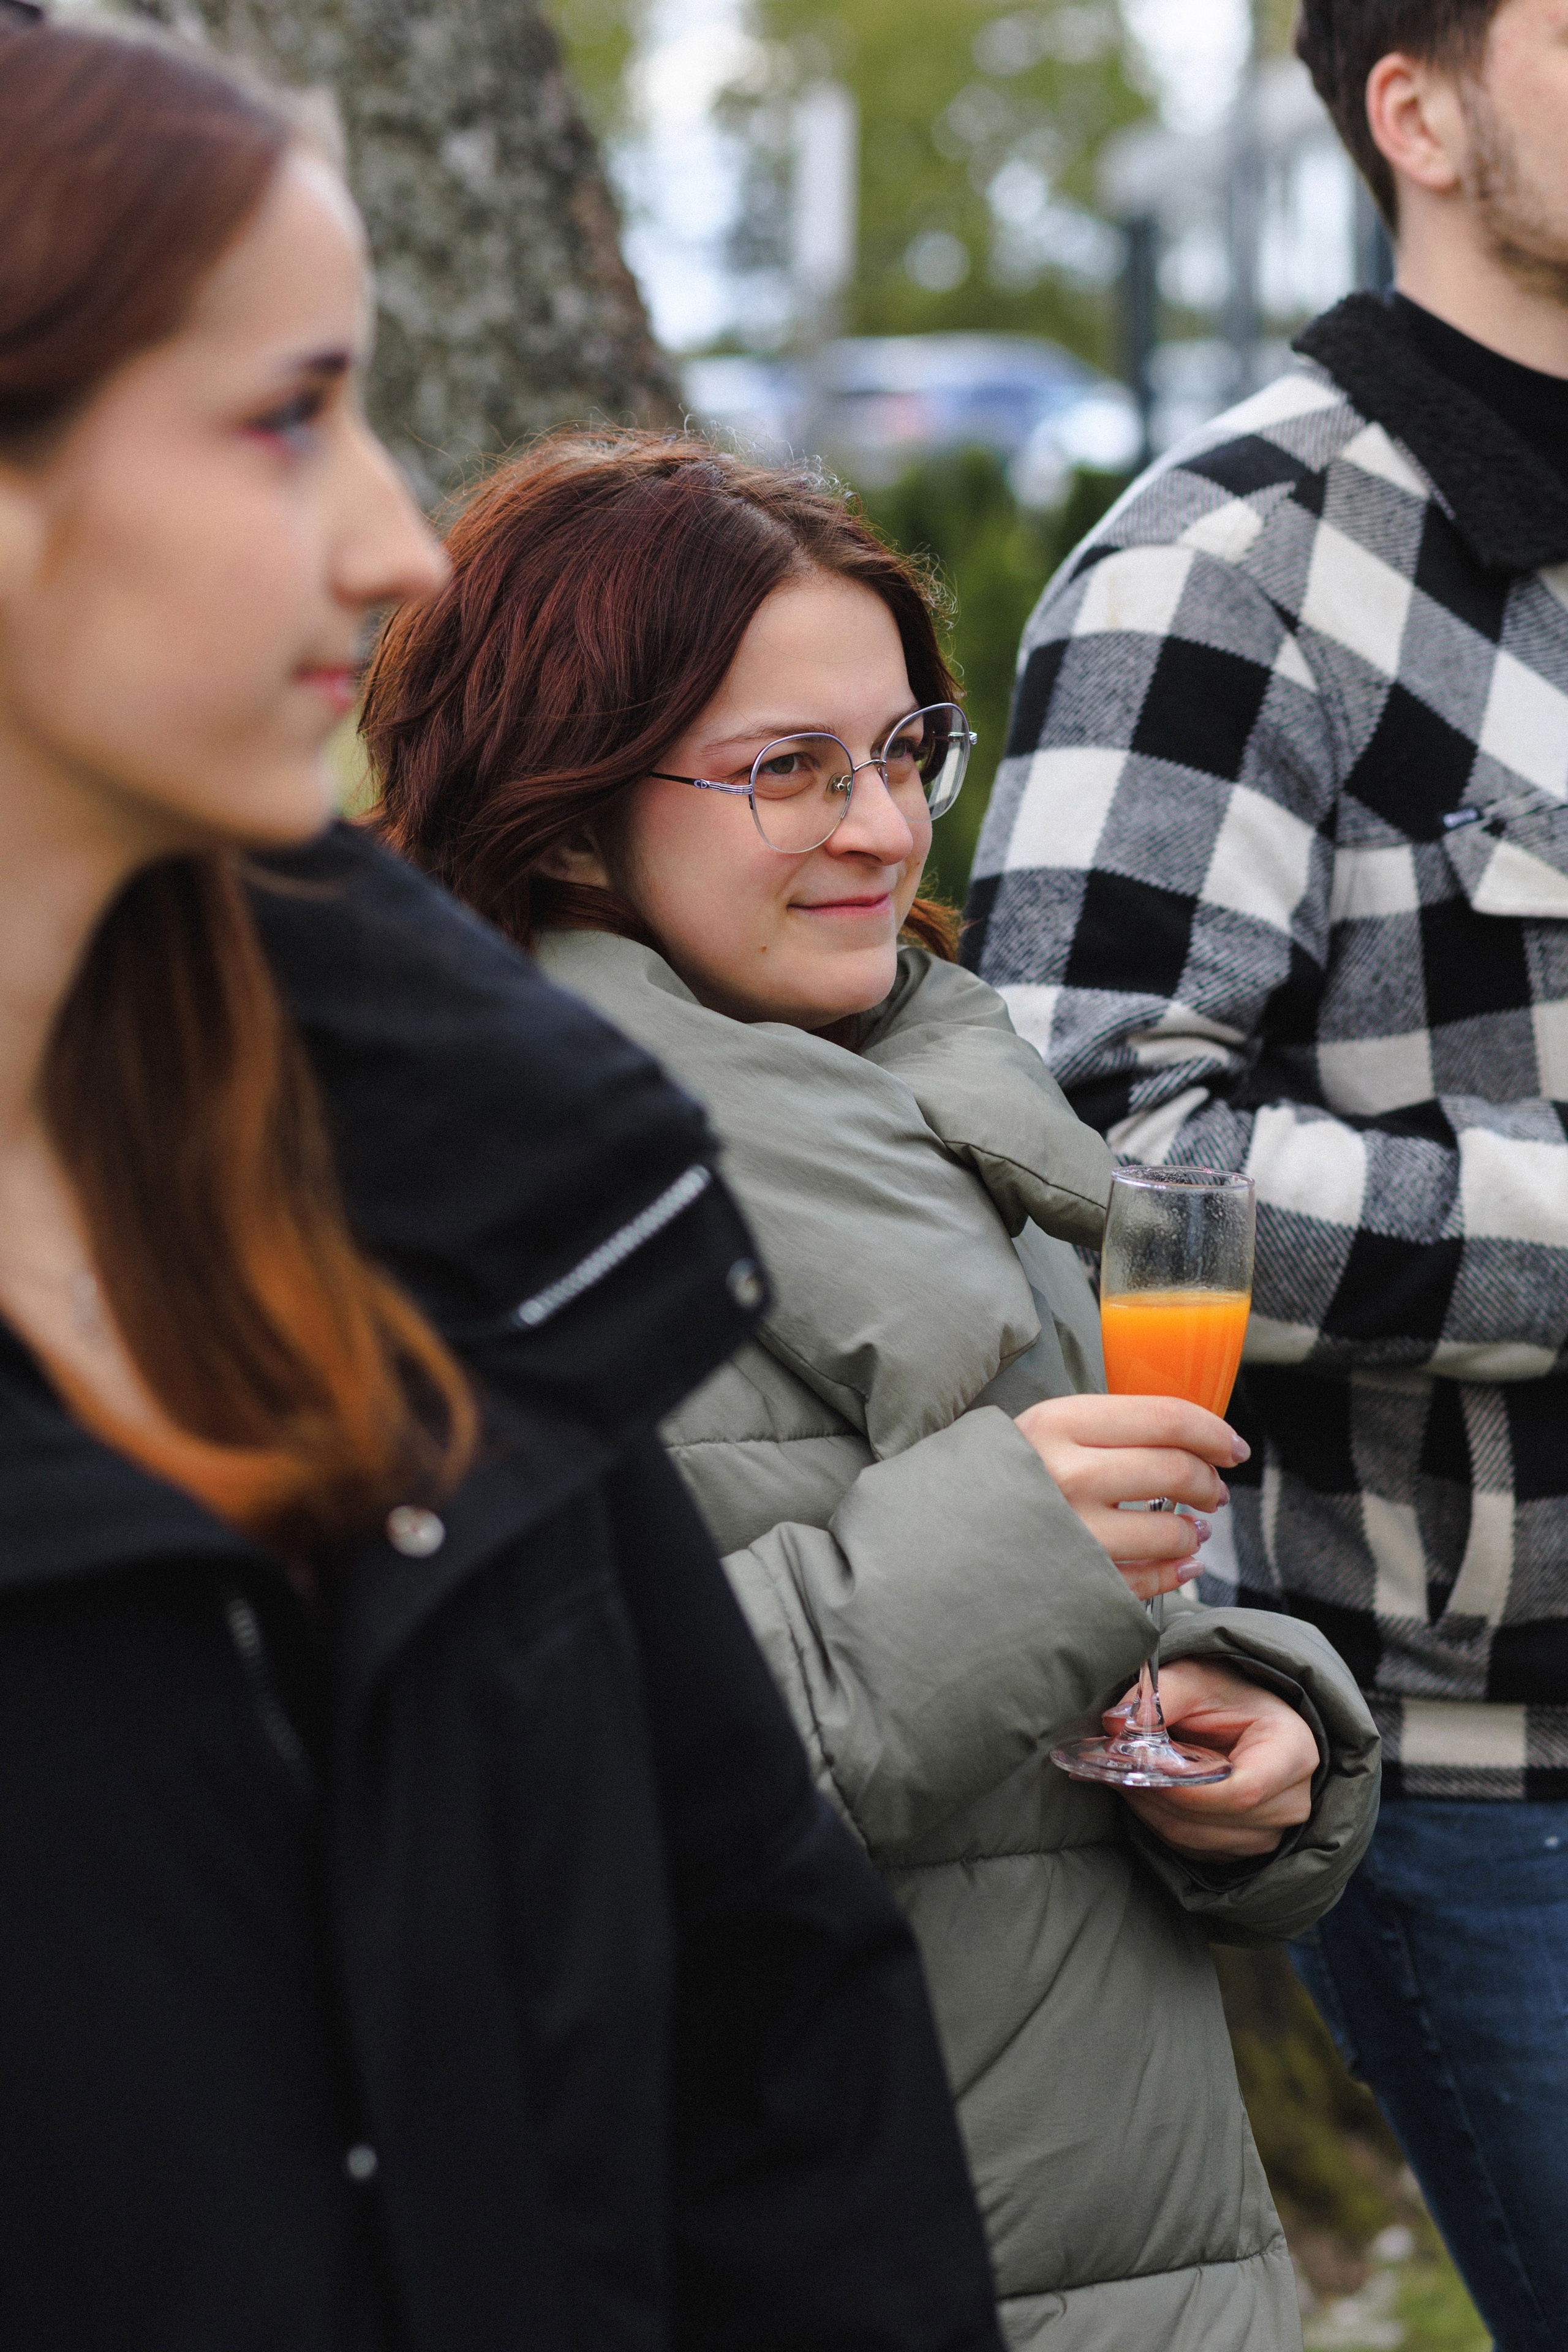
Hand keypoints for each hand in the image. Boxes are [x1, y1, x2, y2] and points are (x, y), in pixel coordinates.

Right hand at [1013, 1393, 1249, 1598]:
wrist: (924, 1550)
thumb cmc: (991, 1486)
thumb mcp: (1035, 1434)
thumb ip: (1098, 1430)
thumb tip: (1183, 1439)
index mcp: (1057, 1424)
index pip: (1165, 1417)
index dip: (1213, 1431)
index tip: (1232, 1447)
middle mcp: (1066, 1475)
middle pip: (1175, 1470)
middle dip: (1207, 1483)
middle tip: (1211, 1492)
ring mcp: (1072, 1536)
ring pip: (1169, 1532)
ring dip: (1192, 1533)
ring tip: (1190, 1531)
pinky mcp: (1075, 1586)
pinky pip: (1147, 1582)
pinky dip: (1173, 1573)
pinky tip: (1177, 1565)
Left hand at [1115, 1659, 1318, 1858]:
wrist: (1239, 1716)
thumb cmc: (1223, 1694)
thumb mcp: (1195, 1678)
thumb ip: (1161, 1695)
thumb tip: (1118, 1723)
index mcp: (1294, 1750)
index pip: (1243, 1791)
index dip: (1186, 1787)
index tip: (1142, 1766)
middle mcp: (1291, 1800)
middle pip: (1215, 1819)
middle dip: (1157, 1795)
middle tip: (1114, 1765)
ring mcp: (1272, 1831)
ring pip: (1196, 1838)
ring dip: (1151, 1809)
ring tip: (1124, 1774)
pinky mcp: (1244, 1846)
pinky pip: (1191, 1848)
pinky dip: (1159, 1821)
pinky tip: (1144, 1791)